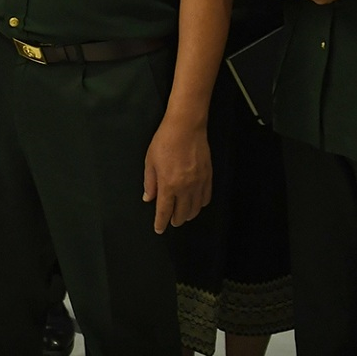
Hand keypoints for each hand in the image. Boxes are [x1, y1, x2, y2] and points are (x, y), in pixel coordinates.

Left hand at [144, 116, 211, 232]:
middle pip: (182, 214)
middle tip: (170, 221)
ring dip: (188, 215)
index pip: (164, 211)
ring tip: (182, 214)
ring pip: (195, 209)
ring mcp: (198, 183)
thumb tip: (148, 198)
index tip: (159, 229)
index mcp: (168, 185)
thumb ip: (149, 182)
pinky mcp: (208, 177)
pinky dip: (200, 204)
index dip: (161, 222)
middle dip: (175, 220)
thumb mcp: (150, 161)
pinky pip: (206, 198)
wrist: (186, 126)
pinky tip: (195, 203)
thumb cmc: (165, 141)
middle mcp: (185, 188)